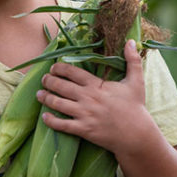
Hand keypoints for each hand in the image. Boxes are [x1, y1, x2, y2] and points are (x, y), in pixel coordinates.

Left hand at [36, 40, 152, 153]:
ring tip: (39, 94)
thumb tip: (130, 41)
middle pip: (61, 86)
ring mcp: (84, 114)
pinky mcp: (84, 130)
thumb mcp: (136, 81)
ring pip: (58, 104)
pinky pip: (62, 125)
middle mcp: (88, 98)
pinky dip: (51, 121)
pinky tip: (44, 117)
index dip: (59, 68)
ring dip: (45, 98)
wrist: (137, 134)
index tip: (53, 67)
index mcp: (97, 85)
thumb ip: (132, 61)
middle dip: (49, 81)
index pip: (73, 72)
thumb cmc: (136, 107)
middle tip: (44, 79)